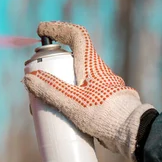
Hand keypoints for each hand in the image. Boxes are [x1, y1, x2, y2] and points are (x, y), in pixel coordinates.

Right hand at [23, 21, 154, 161]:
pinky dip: (66, 99)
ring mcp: (101, 86)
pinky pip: (80, 94)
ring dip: (57, 86)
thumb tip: (28, 78)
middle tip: (34, 80)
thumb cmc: (105, 115)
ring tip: (42, 105)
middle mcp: (97, 71)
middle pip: (69, 60)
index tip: (42, 31)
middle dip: (49, 67)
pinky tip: (58, 116)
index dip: (58, 28)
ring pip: (74, 79)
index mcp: (91, 64)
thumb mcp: (73, 103)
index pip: (76, 36)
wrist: (133, 133)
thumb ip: (50, 90)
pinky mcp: (103, 101)